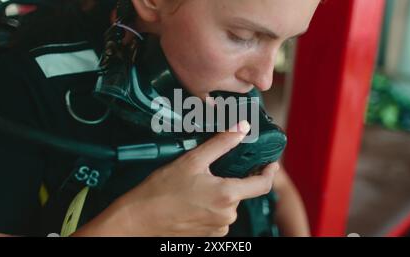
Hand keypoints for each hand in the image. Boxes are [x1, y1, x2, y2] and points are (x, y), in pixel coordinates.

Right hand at [75, 121, 277, 236]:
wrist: (139, 219)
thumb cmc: (162, 190)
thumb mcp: (192, 160)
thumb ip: (222, 144)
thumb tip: (242, 128)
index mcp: (227, 195)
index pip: (262, 185)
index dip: (269, 172)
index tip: (271, 163)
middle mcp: (227, 215)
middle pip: (242, 193)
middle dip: (234, 179)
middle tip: (214, 170)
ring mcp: (218, 228)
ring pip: (229, 205)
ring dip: (221, 194)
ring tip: (198, 186)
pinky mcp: (208, 235)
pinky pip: (218, 217)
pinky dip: (212, 206)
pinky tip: (194, 199)